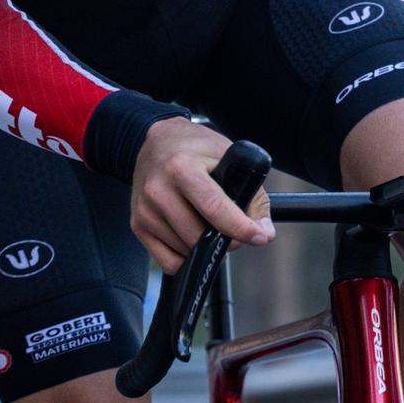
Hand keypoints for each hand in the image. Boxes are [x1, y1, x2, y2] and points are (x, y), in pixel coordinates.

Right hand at [130, 117, 274, 272]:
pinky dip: (186, 257)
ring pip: (186, 251)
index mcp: (182, 168)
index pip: (214, 207)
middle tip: (234, 230)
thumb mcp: (229, 158)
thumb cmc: (197, 149)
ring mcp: (145, 210)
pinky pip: (169, 261)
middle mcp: (158, 190)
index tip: (258, 237)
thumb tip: (265, 235)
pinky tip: (192, 236)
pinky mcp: (138, 225)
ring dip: (206, 248)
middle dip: (225, 240)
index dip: (240, 227)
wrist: (157, 140)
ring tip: (209, 225)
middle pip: (199, 236)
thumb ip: (253, 197)